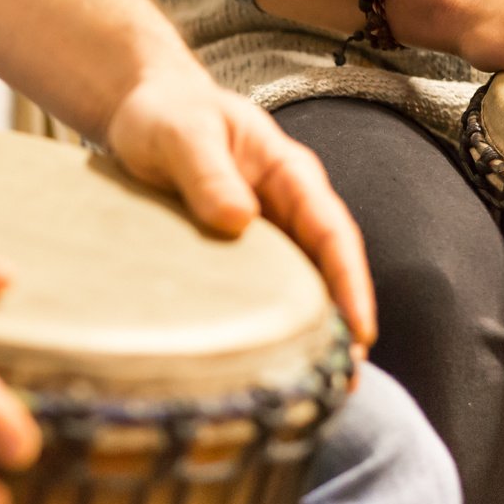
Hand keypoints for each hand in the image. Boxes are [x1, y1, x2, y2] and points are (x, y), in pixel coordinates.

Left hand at [103, 69, 375, 357]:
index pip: (332, 232)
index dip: (350, 282)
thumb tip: (239, 220)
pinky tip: (264, 369)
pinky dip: (271, 331)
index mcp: (288, 174)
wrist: (142, 112)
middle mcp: (287, 210)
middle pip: (328, 272)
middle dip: (342, 326)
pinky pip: (263, 296)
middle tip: (342, 381)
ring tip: (313, 391)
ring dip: (310, 336)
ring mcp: (266, 237)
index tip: (360, 330)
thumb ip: (206, 171)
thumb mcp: (180, 133)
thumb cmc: (166, 116)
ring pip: (300, 290)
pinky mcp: (237, 258)